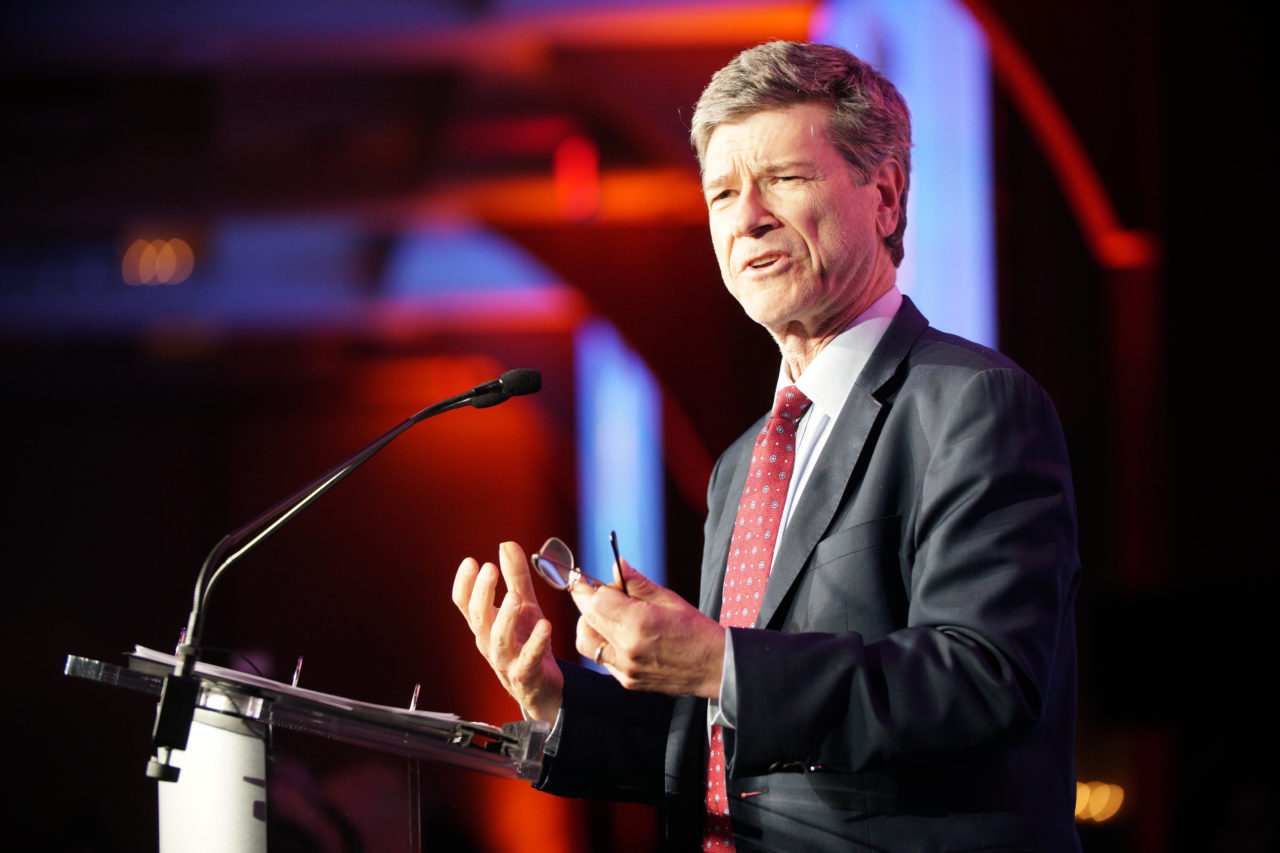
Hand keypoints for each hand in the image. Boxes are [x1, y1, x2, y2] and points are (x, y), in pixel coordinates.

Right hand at [452, 541, 563, 722]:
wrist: (543, 686)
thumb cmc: (528, 643)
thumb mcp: (524, 605)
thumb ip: (516, 577)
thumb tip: (506, 544)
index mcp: (485, 625)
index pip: (465, 603)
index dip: (464, 583)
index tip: (471, 562)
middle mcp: (489, 642)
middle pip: (478, 617)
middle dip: (482, 592)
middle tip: (489, 569)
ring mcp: (506, 660)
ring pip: (498, 639)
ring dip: (504, 617)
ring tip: (514, 597)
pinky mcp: (526, 673)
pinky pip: (528, 658)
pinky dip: (536, 642)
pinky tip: (545, 625)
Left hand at [570, 559, 724, 697]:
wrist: (714, 667)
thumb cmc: (696, 630)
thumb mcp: (669, 599)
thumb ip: (637, 583)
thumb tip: (617, 565)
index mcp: (639, 623)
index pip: (597, 600)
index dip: (595, 587)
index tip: (596, 580)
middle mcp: (627, 647)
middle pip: (587, 618)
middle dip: (586, 600)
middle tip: (595, 590)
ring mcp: (625, 668)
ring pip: (585, 642)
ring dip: (588, 624)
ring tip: (605, 614)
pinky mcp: (626, 680)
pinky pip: (601, 658)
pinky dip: (602, 642)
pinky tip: (617, 633)